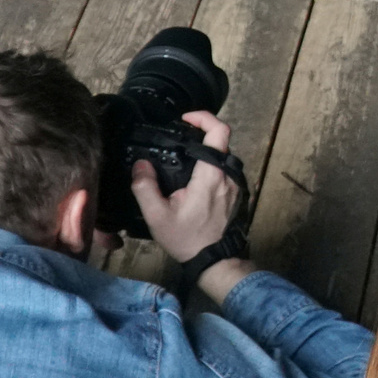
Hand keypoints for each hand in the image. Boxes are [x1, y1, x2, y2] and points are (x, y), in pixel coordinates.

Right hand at [131, 112, 242, 261]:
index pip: (219, 132)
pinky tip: (192, 177)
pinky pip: (224, 170)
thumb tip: (140, 164)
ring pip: (223, 156)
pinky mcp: (236, 193)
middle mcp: (229, 176)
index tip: (185, 119)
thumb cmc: (187, 239)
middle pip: (220, 141)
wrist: (215, 260)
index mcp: (212, 175)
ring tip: (182, 158)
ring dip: (205, 152)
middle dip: (200, 134)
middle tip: (178, 138)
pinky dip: (210, 166)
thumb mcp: (157, 215)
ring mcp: (236, 184)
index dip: (204, 118)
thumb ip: (145, 187)